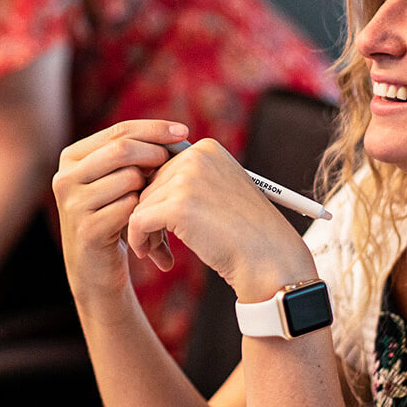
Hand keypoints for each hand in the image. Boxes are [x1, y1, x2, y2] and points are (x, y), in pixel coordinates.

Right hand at [53, 120, 187, 302]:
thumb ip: (137, 154)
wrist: (96, 269)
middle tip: (175, 166)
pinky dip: (146, 212)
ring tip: (157, 202)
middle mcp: (65, 177)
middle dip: (155, 154)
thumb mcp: (118, 180)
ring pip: (129, 178)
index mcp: (72, 158)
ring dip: (151, 189)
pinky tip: (149, 224)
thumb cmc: (115, 217)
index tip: (184, 131)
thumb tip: (179, 132)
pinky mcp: (87, 230)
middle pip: (122, 150)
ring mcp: (73, 204)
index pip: (118, 131)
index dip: (153, 129)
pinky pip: (130, 208)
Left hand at [128, 138, 317, 302]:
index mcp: (207, 148)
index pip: (162, 168)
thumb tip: (142, 186)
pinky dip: (138, 240)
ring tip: (162, 253)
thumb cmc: (246, 232)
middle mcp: (196, 156)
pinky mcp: (177, 206)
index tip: (167, 225)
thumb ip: (188, 180)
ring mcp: (187, 179)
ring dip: (147, 231)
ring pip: (141, 204)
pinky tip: (150, 254)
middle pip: (149, 184)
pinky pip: (138, 221)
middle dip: (150, 216)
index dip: (160, 198)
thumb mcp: (219, 190)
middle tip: (162, 246)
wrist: (269, 258)